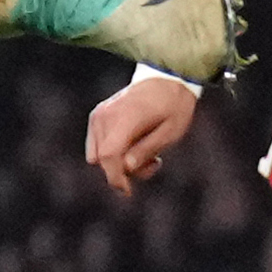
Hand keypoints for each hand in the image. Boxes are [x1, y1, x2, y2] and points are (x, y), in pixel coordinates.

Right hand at [79, 70, 201, 193]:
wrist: (166, 78)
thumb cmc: (173, 106)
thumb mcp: (170, 132)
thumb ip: (147, 149)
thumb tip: (127, 167)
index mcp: (125, 118)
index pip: (109, 156)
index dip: (116, 178)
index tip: (128, 192)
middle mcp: (105, 116)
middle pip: (102, 159)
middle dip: (123, 170)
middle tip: (154, 162)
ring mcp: (99, 115)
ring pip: (97, 155)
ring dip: (119, 161)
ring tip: (149, 154)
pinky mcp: (97, 116)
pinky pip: (97, 146)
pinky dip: (113, 152)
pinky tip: (135, 145)